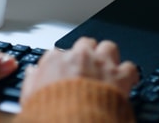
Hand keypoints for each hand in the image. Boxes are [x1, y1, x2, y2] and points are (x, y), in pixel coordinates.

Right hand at [20, 37, 138, 102]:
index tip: (65, 70)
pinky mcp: (119, 75)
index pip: (59, 52)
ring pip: (108, 46)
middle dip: (88, 53)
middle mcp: (79, 56)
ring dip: (108, 56)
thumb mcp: (29, 98)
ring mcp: (100, 64)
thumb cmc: (52, 112)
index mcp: (55, 60)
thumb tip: (32, 72)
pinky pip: (129, 67)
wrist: (73, 122)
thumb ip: (31, 81)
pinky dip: (128, 74)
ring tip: (108, 68)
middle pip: (85, 43)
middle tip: (88, 66)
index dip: (64, 63)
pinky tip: (127, 81)